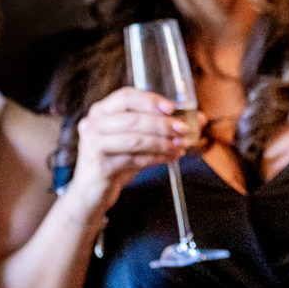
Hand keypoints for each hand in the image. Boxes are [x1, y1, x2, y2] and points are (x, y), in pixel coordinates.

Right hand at [67, 88, 201, 212]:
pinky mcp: (100, 166)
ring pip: (135, 139)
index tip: (172, 108)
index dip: (150, 100)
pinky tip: (170, 158)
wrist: (90, 191)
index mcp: (101, 110)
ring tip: (180, 145)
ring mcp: (93, 145)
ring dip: (162, 142)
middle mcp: (93, 124)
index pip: (126, 96)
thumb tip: (198, 119)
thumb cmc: (115, 160)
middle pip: (132, 118)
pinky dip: (156, 158)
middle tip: (184, 130)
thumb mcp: (134, 139)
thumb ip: (160, 127)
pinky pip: (134, 159)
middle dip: (162, 124)